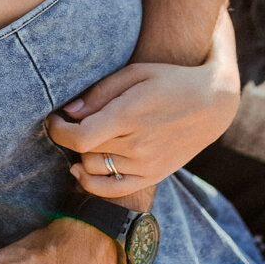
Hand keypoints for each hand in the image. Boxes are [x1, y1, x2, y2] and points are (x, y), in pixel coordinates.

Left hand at [46, 16, 238, 195]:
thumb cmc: (170, 80)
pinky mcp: (152, 176)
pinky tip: (82, 170)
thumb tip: (69, 112)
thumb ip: (100, 93)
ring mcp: (145, 164)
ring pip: (93, 169)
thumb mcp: (135, 73)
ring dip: (81, 154)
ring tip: (87, 137)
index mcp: (129, 116)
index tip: (53, 119)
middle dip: (68, 136)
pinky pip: (111, 190)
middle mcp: (137, 145)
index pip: (78, 137)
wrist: (212, 103)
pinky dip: (90, 183)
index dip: (57, 130)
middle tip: (71, 122)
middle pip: (83, 151)